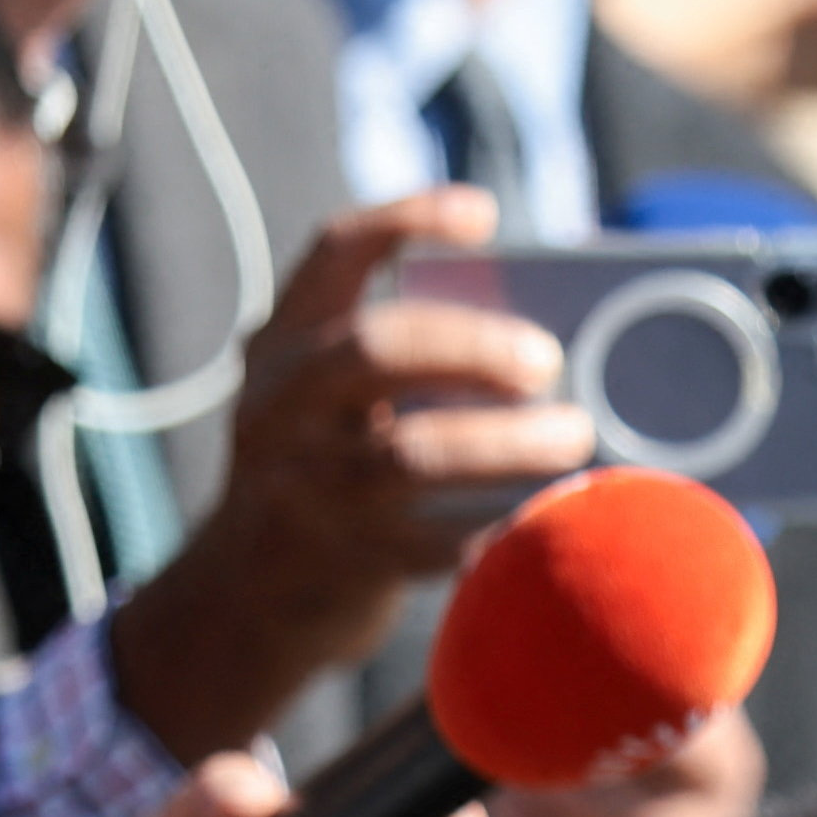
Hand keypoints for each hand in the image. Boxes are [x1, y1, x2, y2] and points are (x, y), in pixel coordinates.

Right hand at [103, 191, 594, 759]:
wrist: (241, 601)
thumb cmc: (329, 474)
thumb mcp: (331, 403)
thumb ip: (406, 364)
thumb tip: (555, 337)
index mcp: (282, 346)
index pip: (333, 254)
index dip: (407, 220)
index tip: (484, 215)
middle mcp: (280, 408)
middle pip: (374, 349)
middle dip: (471, 346)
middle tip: (547, 357)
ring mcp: (303, 488)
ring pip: (408, 455)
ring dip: (506, 443)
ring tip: (575, 436)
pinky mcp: (341, 565)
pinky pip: (435, 542)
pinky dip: (500, 525)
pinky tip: (550, 515)